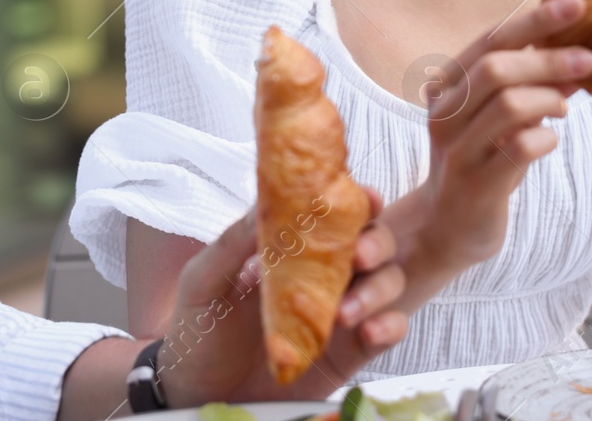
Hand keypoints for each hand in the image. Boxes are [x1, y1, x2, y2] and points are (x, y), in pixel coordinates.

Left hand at [154, 188, 406, 404]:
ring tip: (346, 313)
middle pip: (374, 242)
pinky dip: (390, 325)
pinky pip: (389, 329)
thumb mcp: (204, 281)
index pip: (335, 213)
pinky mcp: (350, 350)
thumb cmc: (201, 329)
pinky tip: (369, 331)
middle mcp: (325, 273)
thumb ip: (232, 243)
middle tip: (358, 256)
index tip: (365, 198)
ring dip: (378, 289)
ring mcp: (341, 311)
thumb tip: (264, 205)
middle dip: (376, 242)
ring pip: (388, 282)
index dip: (357, 201)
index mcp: (294, 247)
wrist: (201, 393)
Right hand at [381, 0, 591, 286]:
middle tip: (590, 58)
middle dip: (548, 59)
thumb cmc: (483, 160)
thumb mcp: (502, 117)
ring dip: (550, 98)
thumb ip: (532, 86)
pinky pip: (519, 149)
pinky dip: (546, 138)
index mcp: (447, 86)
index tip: (578, 4)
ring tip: (566, 107)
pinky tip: (551, 140)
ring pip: (509, 105)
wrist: (449, 227)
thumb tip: (580, 55)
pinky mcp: (475, 184)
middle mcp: (445, 113)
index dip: (535, 19)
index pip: (491, 38)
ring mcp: (457, 150)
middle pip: (496, 68)